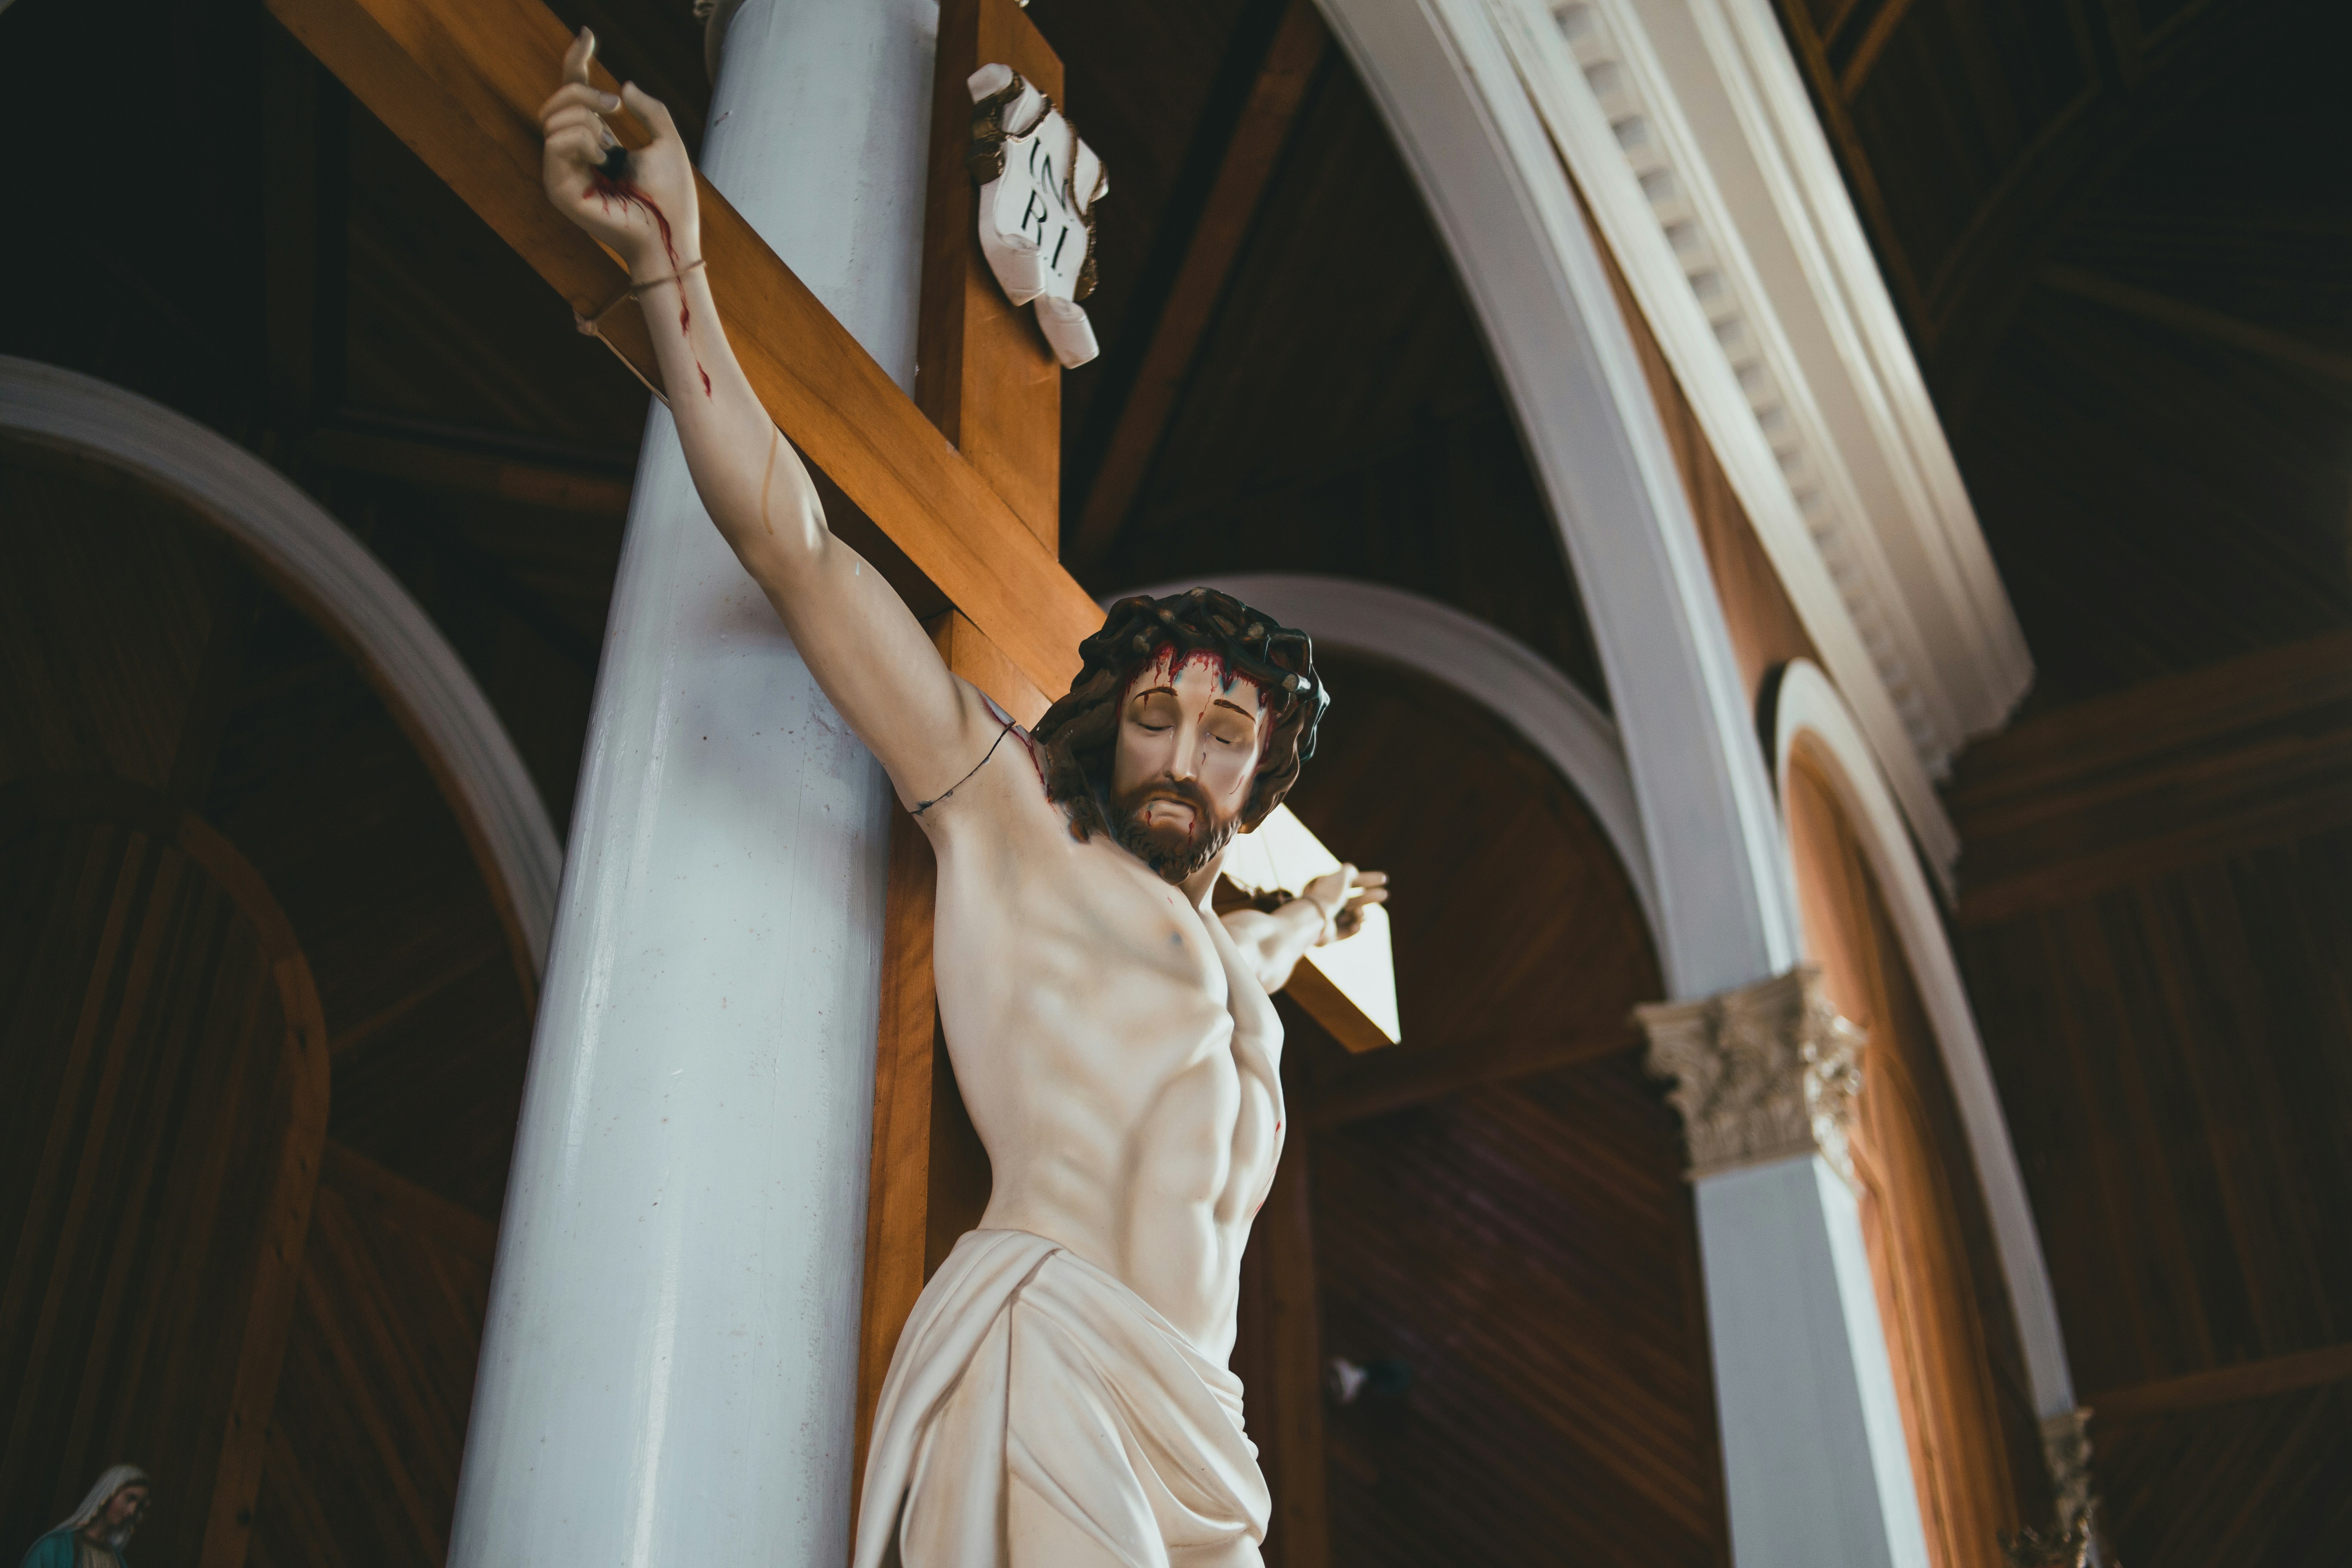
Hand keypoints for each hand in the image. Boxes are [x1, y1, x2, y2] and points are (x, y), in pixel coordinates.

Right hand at [540, 28, 698, 276]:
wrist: (671, 236)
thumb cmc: (672, 198)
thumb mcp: (668, 142)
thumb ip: (651, 110)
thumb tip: (625, 85)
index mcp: (597, 143)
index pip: (575, 96)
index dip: (576, 62)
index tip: (588, 35)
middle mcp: (575, 155)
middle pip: (559, 101)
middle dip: (584, 91)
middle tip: (616, 106)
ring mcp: (562, 172)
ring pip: (554, 117)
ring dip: (587, 120)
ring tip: (611, 148)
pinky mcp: (558, 187)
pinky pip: (556, 141)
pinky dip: (583, 140)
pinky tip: (604, 158)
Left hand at [1300, 866, 1387, 944]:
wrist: (1313, 921)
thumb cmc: (1327, 896)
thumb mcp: (1340, 878)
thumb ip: (1349, 871)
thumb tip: (1353, 870)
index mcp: (1327, 888)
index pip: (1351, 881)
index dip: (1368, 879)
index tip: (1385, 878)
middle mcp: (1327, 903)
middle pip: (1353, 899)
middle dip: (1369, 897)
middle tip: (1386, 895)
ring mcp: (1329, 920)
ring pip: (1352, 916)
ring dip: (1360, 914)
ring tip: (1362, 916)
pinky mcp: (1330, 935)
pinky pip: (1347, 931)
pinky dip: (1353, 928)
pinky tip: (1357, 926)